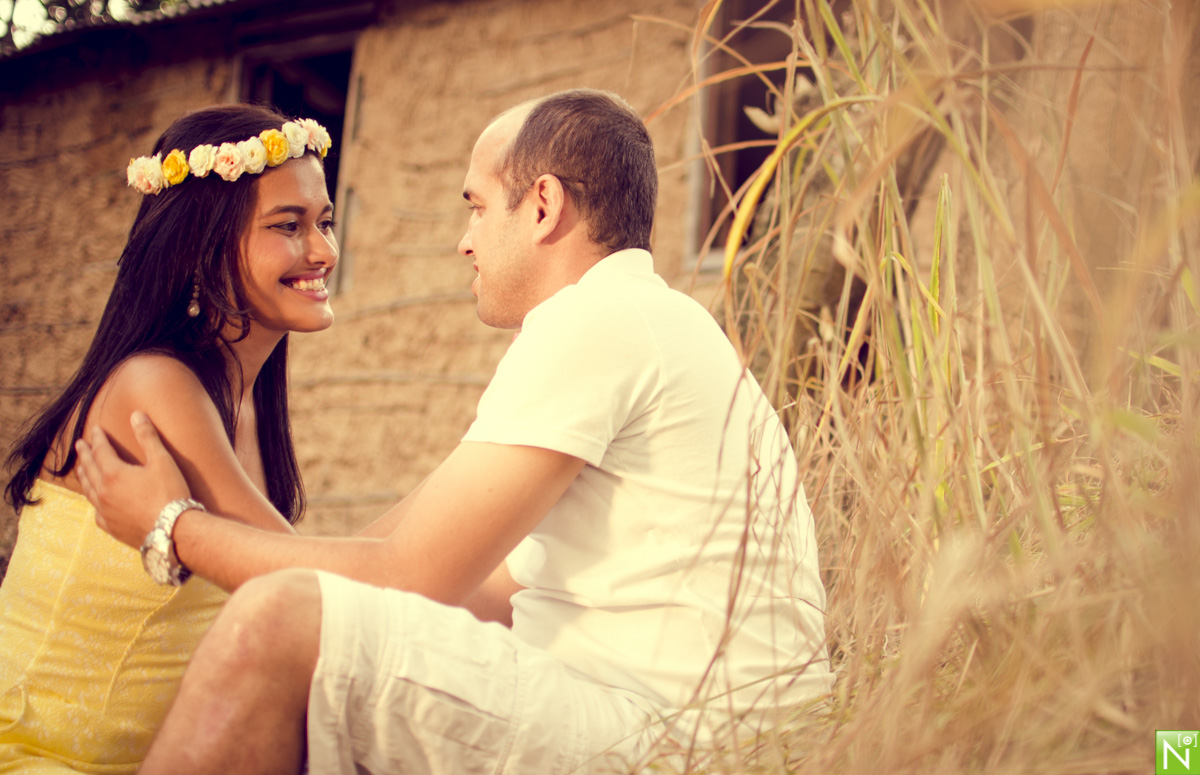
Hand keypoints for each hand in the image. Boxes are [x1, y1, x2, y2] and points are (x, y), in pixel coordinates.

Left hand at [74, 411, 193, 548]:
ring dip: (84, 476)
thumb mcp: (162, 461)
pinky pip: (96, 512)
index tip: (95, 429)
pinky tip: (96, 502)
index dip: (98, 438)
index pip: (101, 450)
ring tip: (81, 468)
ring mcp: (105, 511)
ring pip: (88, 490)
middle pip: (89, 469)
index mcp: (114, 474)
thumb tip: (136, 414)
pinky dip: (93, 502)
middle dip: (85, 455)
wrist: (173, 532)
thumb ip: (147, 437)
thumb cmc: (170, 494)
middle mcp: (103, 492)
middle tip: (80, 445)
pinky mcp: (111, 527)